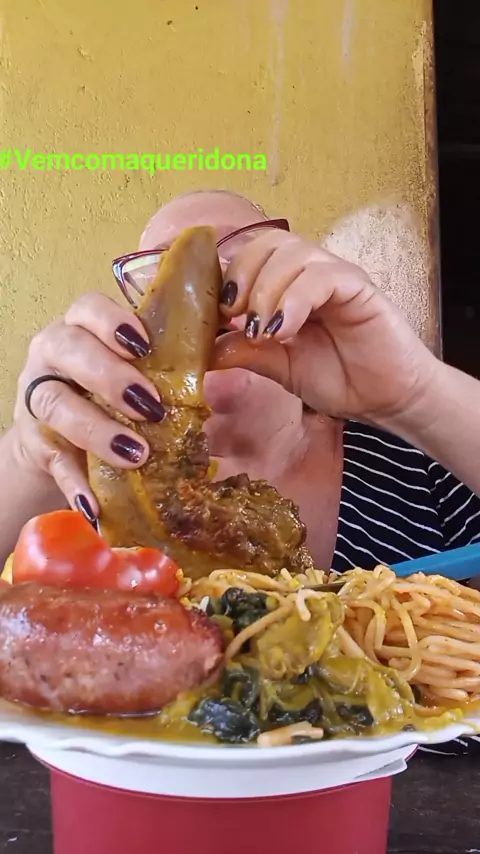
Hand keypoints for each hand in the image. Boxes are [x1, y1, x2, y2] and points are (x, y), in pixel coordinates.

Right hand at [12, 293, 164, 513]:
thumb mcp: (138, 367)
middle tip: (151, 406)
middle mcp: (53, 356)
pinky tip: (96, 506)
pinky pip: (53, 463)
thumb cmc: (113, 390)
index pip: (87, 307)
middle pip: (68, 350)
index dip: (112, 322)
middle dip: (110, 376)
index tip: (143, 346)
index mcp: (81, 328)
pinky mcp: (37, 445)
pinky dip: (75, 485)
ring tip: (135, 455)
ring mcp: (39, 400)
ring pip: (55, 405)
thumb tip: (239, 339)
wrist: (61, 436)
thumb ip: (173, 353)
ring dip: (96, 430)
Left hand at [214, 229, 439, 425]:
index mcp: (287, 287)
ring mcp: (335, 276)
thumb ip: (244, 352)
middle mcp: (310, 273)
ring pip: (292, 252)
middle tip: (235, 317)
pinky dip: (295, 299)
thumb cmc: (338, 378)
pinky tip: (285, 330)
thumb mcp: (278, 367)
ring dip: (266, 289)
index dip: (226, 276)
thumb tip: (203, 347)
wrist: (384, 399)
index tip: (213, 314)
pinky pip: (322, 275)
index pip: (249, 256)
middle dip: (242, 275)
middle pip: (267, 242)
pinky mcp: (358, 287)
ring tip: (262, 331)